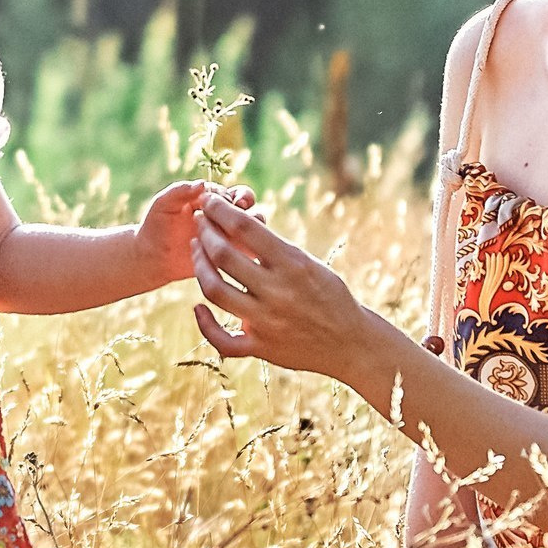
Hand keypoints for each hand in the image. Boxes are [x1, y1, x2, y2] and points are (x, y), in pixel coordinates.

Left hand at [133, 179, 255, 286]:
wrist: (154, 257)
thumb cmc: (157, 225)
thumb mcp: (163, 203)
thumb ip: (180, 190)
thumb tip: (202, 183)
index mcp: (212, 199)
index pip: (231, 192)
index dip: (228, 196)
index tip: (216, 203)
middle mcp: (225, 215)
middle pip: (249, 205)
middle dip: (246, 206)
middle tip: (239, 209)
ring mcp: (230, 235)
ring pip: (254, 227)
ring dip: (247, 227)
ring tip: (227, 234)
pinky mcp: (232, 255)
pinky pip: (248, 251)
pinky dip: (246, 248)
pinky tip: (230, 251)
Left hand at [189, 192, 380, 377]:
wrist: (352, 342)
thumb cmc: (330, 295)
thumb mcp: (308, 263)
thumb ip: (274, 249)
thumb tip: (237, 224)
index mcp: (292, 264)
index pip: (245, 228)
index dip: (220, 210)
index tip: (208, 199)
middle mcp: (277, 292)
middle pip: (223, 256)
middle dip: (205, 232)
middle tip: (199, 220)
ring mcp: (267, 322)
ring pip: (215, 291)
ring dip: (199, 267)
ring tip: (196, 250)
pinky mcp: (261, 348)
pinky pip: (222, 339)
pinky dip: (205, 323)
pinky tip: (198, 306)